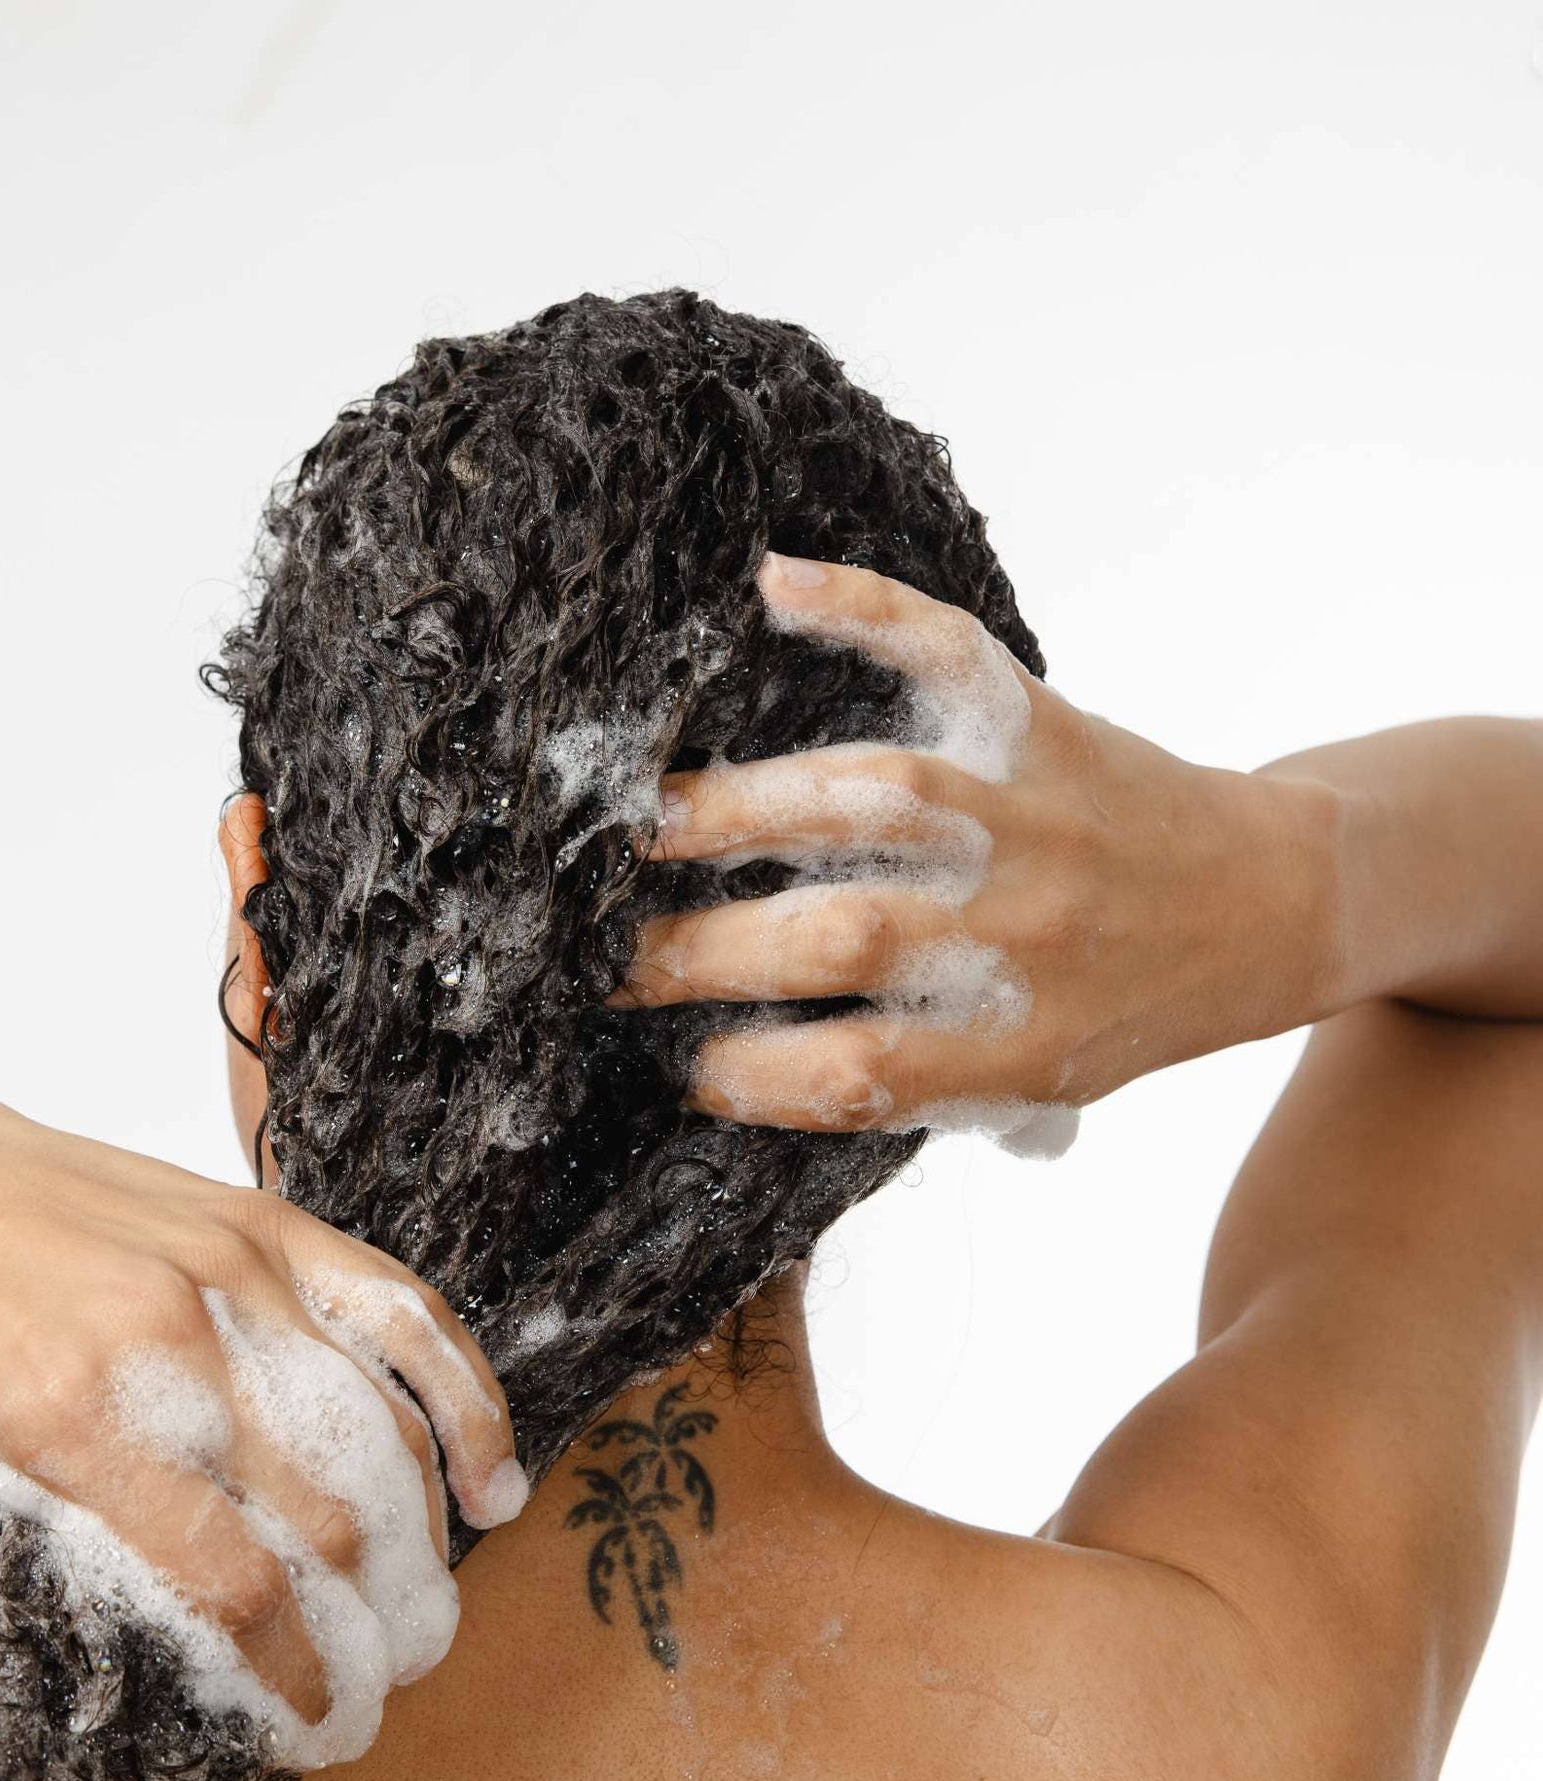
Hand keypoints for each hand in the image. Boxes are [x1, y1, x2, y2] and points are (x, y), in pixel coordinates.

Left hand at [0, 1068, 523, 1720]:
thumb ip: (70, 1562)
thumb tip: (197, 1656)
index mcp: (69, 1420)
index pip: (231, 1582)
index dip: (294, 1674)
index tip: (320, 1722)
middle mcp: (168, 1338)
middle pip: (326, 1513)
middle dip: (372, 1621)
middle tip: (387, 1676)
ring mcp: (231, 1266)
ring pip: (380, 1421)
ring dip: (424, 1532)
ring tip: (430, 1603)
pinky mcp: (267, 1219)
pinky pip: (401, 1309)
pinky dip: (463, 1397)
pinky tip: (492, 1473)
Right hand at [608, 553, 1336, 1140]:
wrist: (1278, 905)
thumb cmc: (1132, 1007)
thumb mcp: (1043, 1086)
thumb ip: (919, 1086)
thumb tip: (748, 1076)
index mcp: (1024, 1042)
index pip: (856, 1069)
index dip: (745, 1076)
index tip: (679, 1068)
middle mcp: (1027, 931)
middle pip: (838, 940)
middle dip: (697, 952)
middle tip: (610, 955)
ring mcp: (1034, 817)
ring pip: (866, 799)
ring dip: (733, 810)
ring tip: (640, 830)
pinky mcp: (1046, 726)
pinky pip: (947, 655)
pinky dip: (861, 607)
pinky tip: (773, 587)